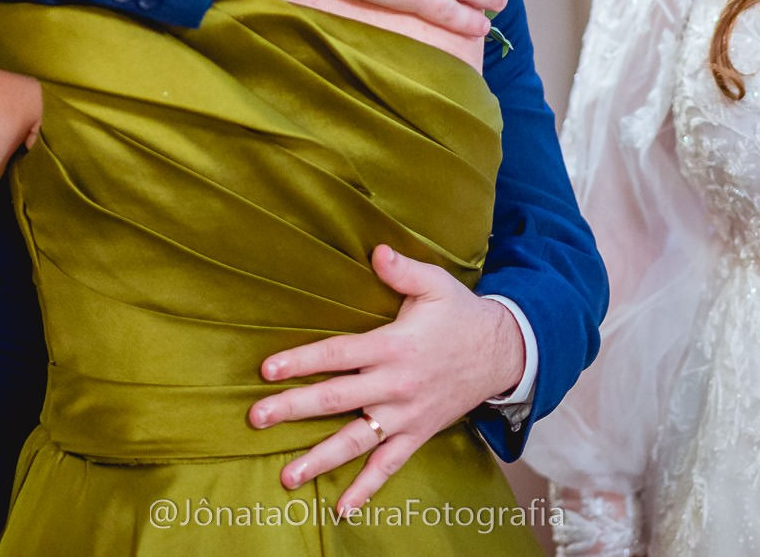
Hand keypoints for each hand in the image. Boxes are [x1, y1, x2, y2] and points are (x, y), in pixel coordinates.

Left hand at [248, 245, 525, 513]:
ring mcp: (406, 415)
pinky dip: (367, 489)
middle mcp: (395, 385)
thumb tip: (376, 250)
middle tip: (256, 418)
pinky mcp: (418, 434)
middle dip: (294, 408)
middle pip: (337, 399)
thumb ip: (402, 270)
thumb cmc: (461, 314)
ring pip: (356, 441)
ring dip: (320, 459)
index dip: (302, 360)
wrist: (503, 353)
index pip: (339, 353)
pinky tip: (342, 509)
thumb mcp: (436, 284)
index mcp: (393, 346)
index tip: (267, 369)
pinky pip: (389, 466)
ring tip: (286, 476)